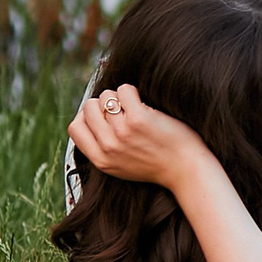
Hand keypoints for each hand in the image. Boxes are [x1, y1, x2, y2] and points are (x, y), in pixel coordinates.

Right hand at [67, 84, 213, 192]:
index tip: (102, 116)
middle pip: (89, 108)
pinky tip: (144, 104)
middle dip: (104, 104)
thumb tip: (89, 119)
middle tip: (122, 111)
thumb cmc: (157, 164)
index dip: (86, 117)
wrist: (186, 171)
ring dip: (120, 97)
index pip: (75, 127)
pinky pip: (124, 90)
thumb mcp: (120, 166)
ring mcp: (122, 132)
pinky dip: (133, 91)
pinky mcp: (140, 119)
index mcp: (101, 160)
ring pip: (106, 97)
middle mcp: (108, 146)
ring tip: (136, 108)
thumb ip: (103, 149)